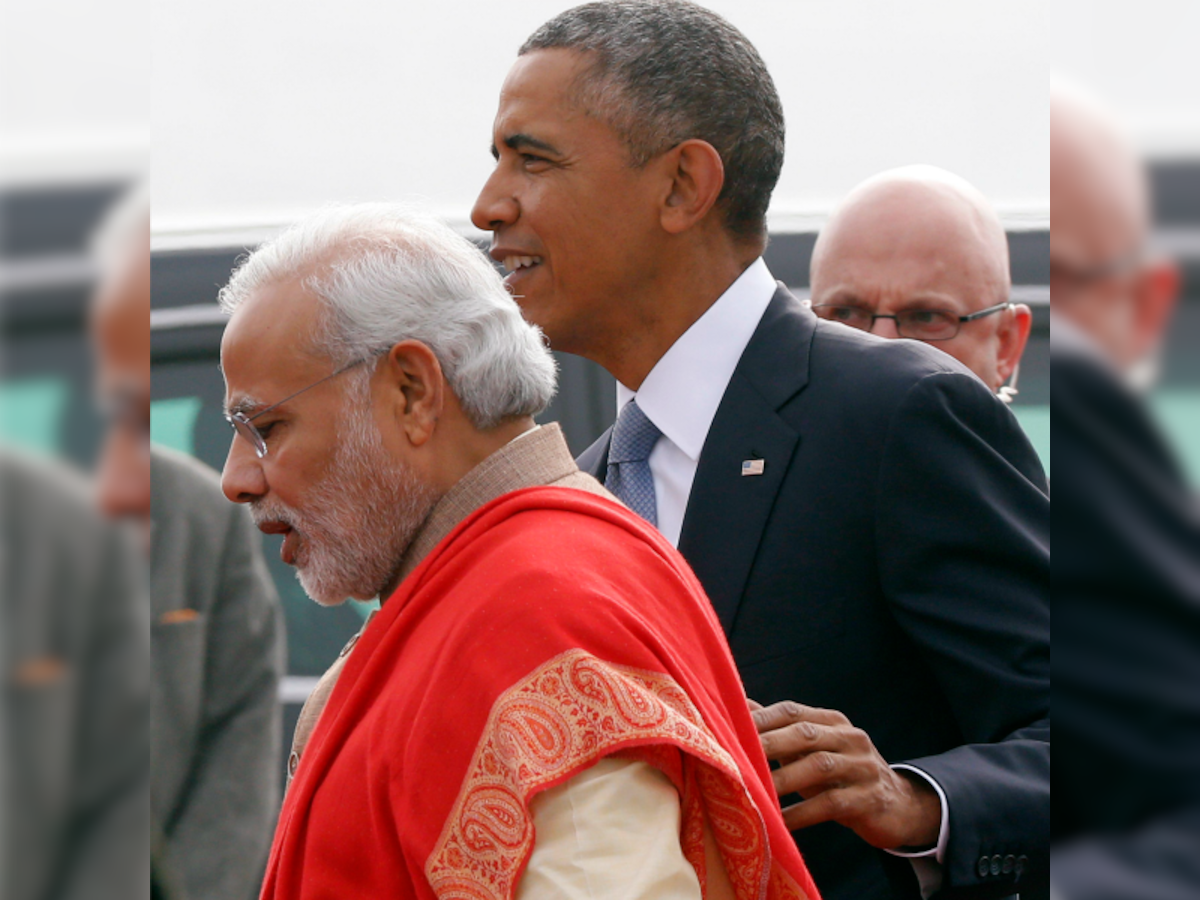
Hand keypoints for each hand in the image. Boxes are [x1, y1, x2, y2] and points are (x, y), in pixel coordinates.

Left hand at [749, 700, 940, 850]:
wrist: (898, 806)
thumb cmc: (841, 775)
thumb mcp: (812, 751)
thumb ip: (779, 732)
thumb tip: (738, 709)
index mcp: (831, 721)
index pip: (791, 711)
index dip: (760, 718)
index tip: (726, 727)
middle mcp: (849, 737)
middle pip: (803, 734)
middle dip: (766, 744)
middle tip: (733, 757)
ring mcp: (863, 766)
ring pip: (818, 766)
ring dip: (782, 779)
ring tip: (753, 791)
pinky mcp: (870, 798)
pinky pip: (832, 804)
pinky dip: (802, 813)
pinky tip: (780, 822)